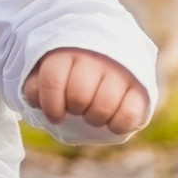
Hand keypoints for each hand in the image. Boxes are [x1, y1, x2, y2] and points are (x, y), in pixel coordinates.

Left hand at [24, 48, 148, 134]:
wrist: (109, 53)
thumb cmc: (70, 70)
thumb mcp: (47, 71)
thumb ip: (37, 85)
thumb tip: (36, 100)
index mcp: (66, 52)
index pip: (52, 79)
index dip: (51, 105)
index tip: (55, 115)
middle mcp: (94, 57)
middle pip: (78, 96)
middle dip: (73, 109)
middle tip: (76, 108)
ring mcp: (119, 70)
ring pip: (103, 106)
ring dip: (94, 119)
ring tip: (92, 113)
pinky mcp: (141, 86)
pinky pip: (128, 115)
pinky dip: (117, 125)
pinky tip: (111, 122)